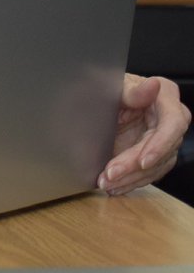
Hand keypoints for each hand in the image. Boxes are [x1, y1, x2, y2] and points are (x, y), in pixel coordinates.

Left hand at [98, 74, 190, 194]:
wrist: (99, 98)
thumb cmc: (109, 86)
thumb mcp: (115, 85)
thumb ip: (133, 90)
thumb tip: (153, 86)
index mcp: (166, 97)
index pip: (172, 125)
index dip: (159, 145)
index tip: (142, 162)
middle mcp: (171, 120)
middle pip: (162, 150)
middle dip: (134, 166)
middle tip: (110, 175)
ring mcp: (164, 139)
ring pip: (155, 166)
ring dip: (131, 178)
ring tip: (107, 184)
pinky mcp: (154, 154)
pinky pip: (148, 173)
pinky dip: (130, 181)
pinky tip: (115, 187)